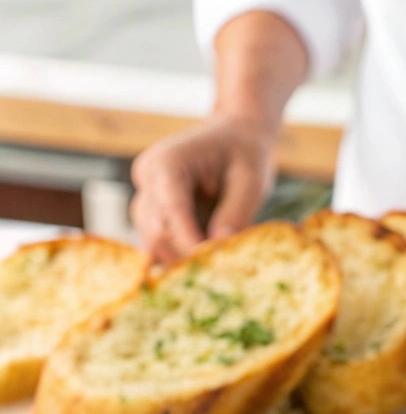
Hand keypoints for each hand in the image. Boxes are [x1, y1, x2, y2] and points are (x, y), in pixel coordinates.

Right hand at [130, 115, 275, 263]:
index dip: (189, 241)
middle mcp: (148, 177)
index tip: (212, 267)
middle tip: (220, 275)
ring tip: (216, 270)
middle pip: (155, 230)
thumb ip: (235, 213)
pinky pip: (160, 241)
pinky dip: (180, 255)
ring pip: (153, 241)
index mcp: (168, 161)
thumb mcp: (251, 181)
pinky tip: (205, 265)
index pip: (171, 209)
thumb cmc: (246, 154)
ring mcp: (147, 195)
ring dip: (182, 259)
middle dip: (185, 255)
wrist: (236, 137)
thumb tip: (218, 246)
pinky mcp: (154, 211)